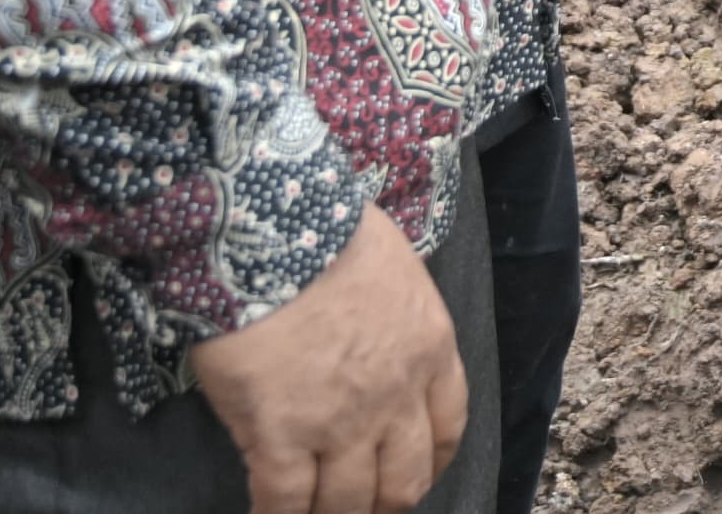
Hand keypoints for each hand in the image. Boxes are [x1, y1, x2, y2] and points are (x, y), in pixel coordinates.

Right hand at [189, 203, 466, 513]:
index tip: (413, 474)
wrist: (272, 234)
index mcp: (430, 350)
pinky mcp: (279, 436)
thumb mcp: (396, 273)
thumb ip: (396, 321)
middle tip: (362, 508)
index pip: (448, 427)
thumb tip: (375, 339)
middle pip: (403, 480)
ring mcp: (339, 422)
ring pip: (347, 502)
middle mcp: (395, 396)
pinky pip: (283, 502)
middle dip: (384, 503)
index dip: (431, 463)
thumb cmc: (328, 235)